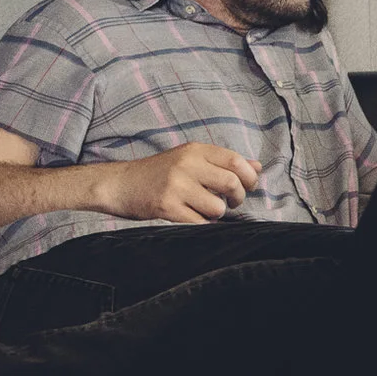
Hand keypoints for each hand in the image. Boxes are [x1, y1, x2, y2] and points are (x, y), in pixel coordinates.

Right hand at [96, 143, 261, 222]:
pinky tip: (191, 217)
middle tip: (230, 202)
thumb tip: (257, 167)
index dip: (249, 177)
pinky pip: (199, 223)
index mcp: (194, 150)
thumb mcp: (190, 160)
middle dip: (237, 198)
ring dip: (216, 214)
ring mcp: (175, 186)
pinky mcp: (166, 206)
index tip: (247, 186)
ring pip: (217, 207)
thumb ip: (223, 162)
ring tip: (203, 210)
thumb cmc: (159, 173)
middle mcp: (186, 164)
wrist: (119, 184)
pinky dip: (201, 224)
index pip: (235, 160)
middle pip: (231, 184)